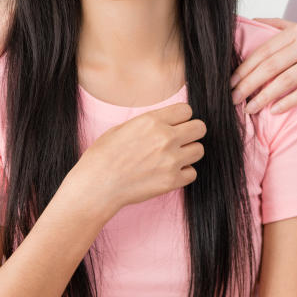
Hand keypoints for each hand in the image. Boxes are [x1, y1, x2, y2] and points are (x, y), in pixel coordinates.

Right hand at [66, 102, 203, 216]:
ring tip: (173, 158)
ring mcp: (171, 160)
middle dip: (191, 133)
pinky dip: (183, 173)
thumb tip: (164, 123)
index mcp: (152, 121)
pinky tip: (169, 173)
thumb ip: (148, 124)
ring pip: (199, 150)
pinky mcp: (172, 181)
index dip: (181, 118)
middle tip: (180, 140)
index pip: (186, 110)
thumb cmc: (103, 156)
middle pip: (199, 128)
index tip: (175, 125)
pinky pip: (192, 173)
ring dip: (189, 153)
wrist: (97, 185)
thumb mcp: (122, 128)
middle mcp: (165, 138)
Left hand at [231, 19, 296, 115]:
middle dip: (248, 83)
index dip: (245, 67)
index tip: (230, 81)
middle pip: (271, 65)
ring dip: (263, 96)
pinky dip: (287, 102)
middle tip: (233, 98)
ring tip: (249, 108)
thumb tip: (251, 21)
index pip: (265, 50)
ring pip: (285, 80)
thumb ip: (280, 26)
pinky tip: (273, 111)